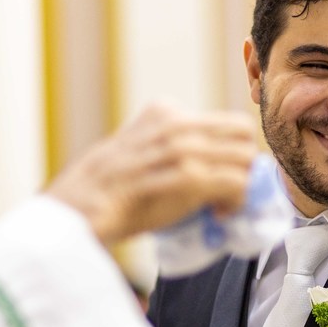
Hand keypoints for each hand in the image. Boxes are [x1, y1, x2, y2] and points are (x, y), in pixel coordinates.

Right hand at [47, 103, 255, 244]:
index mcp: (164, 111)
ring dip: (242, 188)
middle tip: (232, 193)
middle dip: (247, 165)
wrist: (80, 210)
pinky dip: (235, 201)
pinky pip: (232, 182)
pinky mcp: (183, 176)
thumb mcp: (142, 153)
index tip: (226, 176)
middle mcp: (174, 122)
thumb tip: (219, 164)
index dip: (236, 151)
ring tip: (222, 208)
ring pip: (242, 157)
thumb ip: (173, 148)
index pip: (228, 122)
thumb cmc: (111, 192)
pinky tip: (220, 215)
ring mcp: (178, 147)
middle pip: (242, 133)